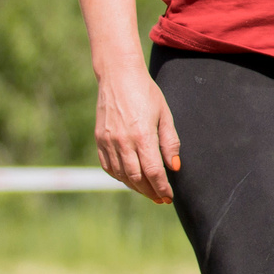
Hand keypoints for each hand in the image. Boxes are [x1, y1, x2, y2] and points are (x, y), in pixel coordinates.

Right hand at [95, 69, 180, 204]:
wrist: (118, 76)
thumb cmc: (146, 93)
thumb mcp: (165, 114)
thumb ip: (170, 142)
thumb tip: (174, 167)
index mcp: (142, 135)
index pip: (153, 171)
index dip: (161, 187)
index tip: (169, 196)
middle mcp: (122, 141)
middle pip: (136, 178)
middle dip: (150, 191)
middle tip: (161, 198)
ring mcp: (108, 141)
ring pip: (121, 175)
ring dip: (136, 187)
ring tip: (148, 191)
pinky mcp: (99, 139)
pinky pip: (108, 166)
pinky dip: (120, 177)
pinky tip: (130, 179)